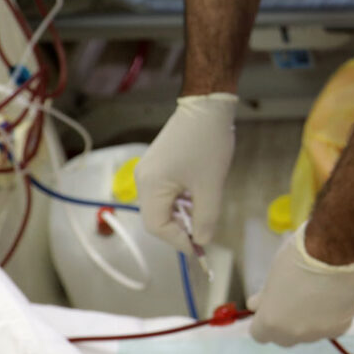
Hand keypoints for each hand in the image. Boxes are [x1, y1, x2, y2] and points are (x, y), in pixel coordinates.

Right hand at [137, 94, 238, 253]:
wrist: (207, 106)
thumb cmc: (208, 144)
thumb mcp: (211, 186)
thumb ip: (206, 218)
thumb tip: (201, 241)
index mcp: (150, 186)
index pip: (157, 226)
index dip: (178, 240)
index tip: (200, 247)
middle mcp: (143, 180)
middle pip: (158, 217)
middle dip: (181, 227)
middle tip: (205, 230)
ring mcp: (149, 171)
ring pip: (164, 205)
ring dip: (184, 213)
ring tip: (206, 209)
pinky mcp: (159, 165)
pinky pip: (167, 192)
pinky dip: (183, 200)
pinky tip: (200, 196)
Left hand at [247, 224, 353, 345]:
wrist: (335, 250)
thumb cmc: (298, 257)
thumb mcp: (273, 275)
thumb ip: (266, 297)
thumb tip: (256, 305)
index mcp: (270, 321)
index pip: (259, 334)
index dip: (265, 319)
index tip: (271, 307)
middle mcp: (293, 333)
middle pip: (284, 338)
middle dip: (286, 323)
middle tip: (295, 300)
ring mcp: (318, 333)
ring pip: (309, 333)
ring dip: (309, 321)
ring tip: (319, 294)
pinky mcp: (340, 328)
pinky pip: (331, 327)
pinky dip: (331, 316)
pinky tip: (334, 297)